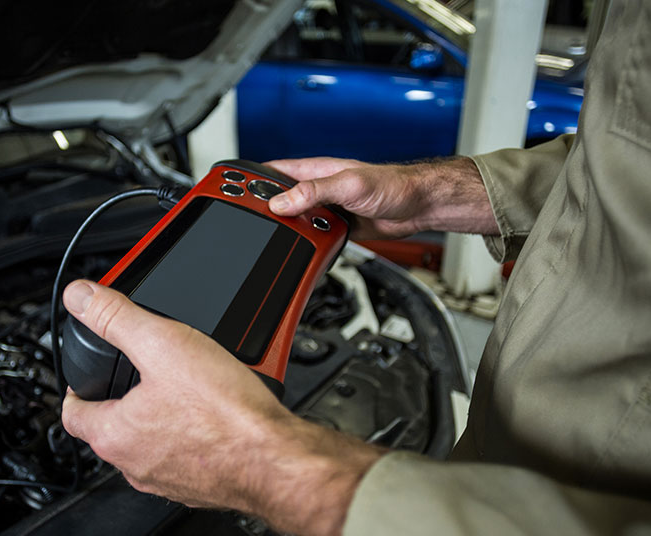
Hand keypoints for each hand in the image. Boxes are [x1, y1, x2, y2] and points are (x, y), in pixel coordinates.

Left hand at [61, 280, 383, 535]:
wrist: (276, 458)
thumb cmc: (225, 414)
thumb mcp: (164, 344)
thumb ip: (116, 317)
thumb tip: (80, 296)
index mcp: (114, 434)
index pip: (73, 412)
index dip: (78, 386)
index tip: (87, 374)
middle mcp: (134, 465)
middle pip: (114, 427)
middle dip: (125, 398)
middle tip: (141, 372)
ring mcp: (169, 479)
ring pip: (152, 442)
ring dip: (161, 416)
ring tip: (183, 388)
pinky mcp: (203, 485)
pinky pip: (188, 454)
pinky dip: (194, 434)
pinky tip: (216, 412)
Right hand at [265, 156, 498, 239]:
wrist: (419, 208)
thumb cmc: (394, 185)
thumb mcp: (349, 184)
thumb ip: (314, 191)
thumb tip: (282, 201)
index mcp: (315, 171)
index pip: (273, 172)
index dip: (250, 178)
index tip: (231, 187)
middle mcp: (317, 190)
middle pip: (279, 200)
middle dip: (263, 210)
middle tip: (247, 223)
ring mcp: (325, 210)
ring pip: (295, 223)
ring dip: (288, 232)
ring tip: (276, 241)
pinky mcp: (336, 230)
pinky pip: (313, 239)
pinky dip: (307, 246)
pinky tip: (304, 252)